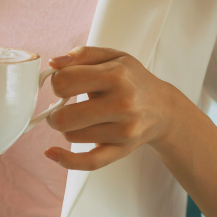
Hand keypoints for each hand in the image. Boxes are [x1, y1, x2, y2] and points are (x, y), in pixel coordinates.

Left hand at [44, 47, 178, 170]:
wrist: (163, 108)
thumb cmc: (132, 80)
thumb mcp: (112, 57)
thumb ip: (81, 55)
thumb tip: (53, 64)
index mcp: (116, 75)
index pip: (64, 82)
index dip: (56, 83)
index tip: (63, 85)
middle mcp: (122, 104)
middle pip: (63, 117)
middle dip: (55, 112)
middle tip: (62, 107)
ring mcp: (123, 130)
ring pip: (70, 136)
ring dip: (67, 128)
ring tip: (79, 118)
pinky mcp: (121, 150)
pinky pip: (88, 162)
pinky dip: (66, 160)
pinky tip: (53, 152)